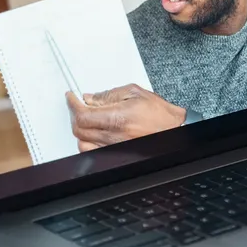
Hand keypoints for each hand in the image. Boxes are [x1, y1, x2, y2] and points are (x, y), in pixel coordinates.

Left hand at [65, 84, 185, 151]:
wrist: (174, 130)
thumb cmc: (160, 114)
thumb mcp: (134, 93)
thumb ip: (109, 95)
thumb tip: (90, 98)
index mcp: (118, 117)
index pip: (82, 114)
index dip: (72, 104)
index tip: (71, 97)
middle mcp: (114, 135)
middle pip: (79, 129)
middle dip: (75, 114)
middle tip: (78, 105)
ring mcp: (114, 147)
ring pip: (82, 143)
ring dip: (80, 130)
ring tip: (87, 119)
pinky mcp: (116, 153)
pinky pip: (93, 152)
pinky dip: (87, 142)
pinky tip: (93, 134)